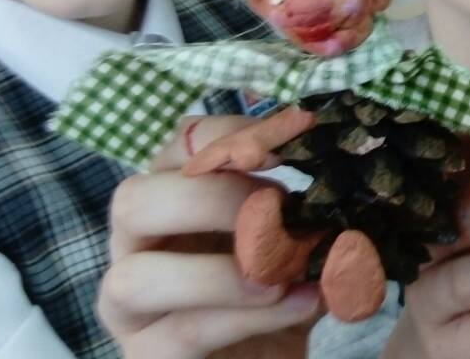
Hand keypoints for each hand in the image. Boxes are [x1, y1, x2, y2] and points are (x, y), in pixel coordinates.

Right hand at [98, 117, 321, 358]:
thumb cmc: (278, 293)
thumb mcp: (299, 240)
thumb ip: (307, 207)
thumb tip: (341, 174)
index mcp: (173, 196)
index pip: (181, 143)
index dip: (233, 133)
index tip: (295, 136)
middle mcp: (137, 245)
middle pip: (134, 199)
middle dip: (213, 198)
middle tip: (278, 209)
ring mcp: (129, 307)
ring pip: (137, 278)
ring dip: (221, 274)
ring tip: (282, 276)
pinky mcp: (147, 355)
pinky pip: (184, 332)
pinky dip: (251, 316)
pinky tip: (303, 303)